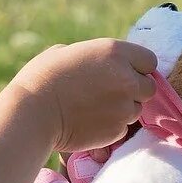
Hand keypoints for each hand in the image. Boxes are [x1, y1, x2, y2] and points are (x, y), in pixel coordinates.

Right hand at [9, 38, 156, 155]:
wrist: (32, 114)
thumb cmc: (41, 78)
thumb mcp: (66, 52)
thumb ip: (93, 57)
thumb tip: (97, 63)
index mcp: (115, 53)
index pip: (149, 61)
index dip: (136, 68)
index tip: (122, 73)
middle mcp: (126, 79)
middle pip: (148, 88)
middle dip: (134, 91)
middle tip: (110, 93)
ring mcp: (124, 107)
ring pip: (136, 110)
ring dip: (122, 110)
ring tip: (94, 109)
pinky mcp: (116, 130)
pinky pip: (122, 128)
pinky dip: (110, 126)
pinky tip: (89, 122)